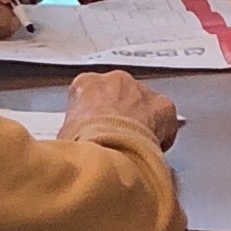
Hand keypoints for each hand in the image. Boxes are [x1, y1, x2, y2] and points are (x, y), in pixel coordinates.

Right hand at [61, 70, 178, 150]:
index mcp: (85, 84)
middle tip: (118, 140)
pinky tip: (153, 150)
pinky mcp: (163, 105)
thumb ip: (73, 132)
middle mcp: (115, 80)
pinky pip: (165, 118)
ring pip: (144, 104)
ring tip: (135, 147)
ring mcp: (141, 89)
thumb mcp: (64, 136)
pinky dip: (163, 133)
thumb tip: (77, 146)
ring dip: (141, 122)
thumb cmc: (82, 144)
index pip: (90, 95)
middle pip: (120, 96)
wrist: (108, 150)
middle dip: (121, 116)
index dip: (95, 117)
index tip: (97, 132)